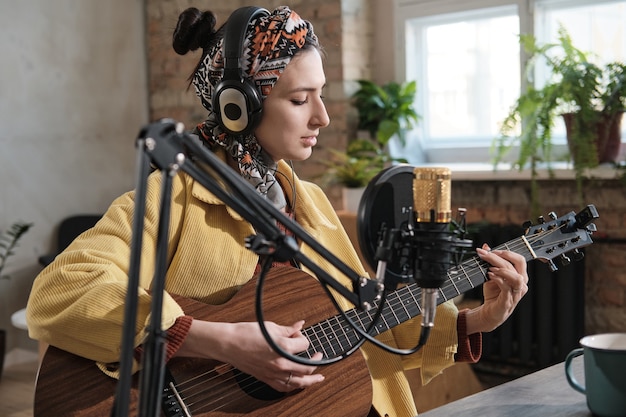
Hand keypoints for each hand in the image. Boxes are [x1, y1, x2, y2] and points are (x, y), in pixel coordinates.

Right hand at [176, 319, 324, 391]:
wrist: (228, 344)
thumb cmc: (245, 333)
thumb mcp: (270, 327)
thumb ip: (288, 329)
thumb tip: (299, 326)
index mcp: (283, 347)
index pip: (305, 344)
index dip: (303, 337)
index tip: (299, 334)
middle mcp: (281, 363)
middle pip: (307, 366)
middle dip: (315, 360)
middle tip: (318, 355)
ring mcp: (274, 373)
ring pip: (298, 382)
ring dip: (311, 380)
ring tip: (318, 378)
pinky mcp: (266, 378)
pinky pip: (284, 388)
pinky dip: (293, 387)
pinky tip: (298, 384)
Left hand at [466, 244, 528, 333]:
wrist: (489, 312)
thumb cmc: (493, 294)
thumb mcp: (490, 275)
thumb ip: (490, 261)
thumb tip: (486, 246)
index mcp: (519, 276)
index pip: (519, 259)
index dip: (506, 252)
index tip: (490, 250)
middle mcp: (521, 284)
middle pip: (517, 265)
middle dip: (500, 257)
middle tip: (485, 254)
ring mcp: (516, 294)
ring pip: (516, 277)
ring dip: (503, 269)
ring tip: (490, 268)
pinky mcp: (508, 302)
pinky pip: (507, 289)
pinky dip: (499, 280)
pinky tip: (490, 276)